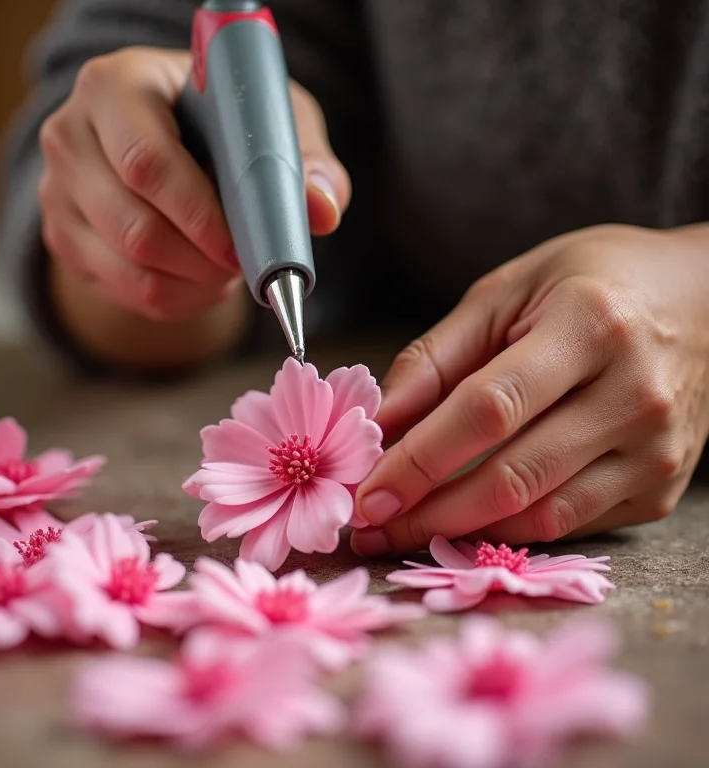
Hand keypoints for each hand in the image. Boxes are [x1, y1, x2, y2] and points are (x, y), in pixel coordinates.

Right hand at [38, 47, 349, 321]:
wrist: (170, 142)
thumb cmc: (221, 123)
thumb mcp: (268, 122)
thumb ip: (303, 161)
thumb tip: (322, 210)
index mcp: (116, 87)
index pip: (146, 164)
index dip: (200, 216)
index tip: (242, 246)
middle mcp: (71, 137)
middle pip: (134, 229)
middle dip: (203, 262)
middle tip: (244, 265)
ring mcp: (59, 194)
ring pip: (130, 270)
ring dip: (194, 285)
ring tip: (228, 268)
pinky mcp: (65, 239)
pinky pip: (126, 293)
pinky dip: (178, 300)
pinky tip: (203, 280)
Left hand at [352, 224, 708, 554]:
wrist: (700, 299)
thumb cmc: (592, 283)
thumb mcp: (505, 294)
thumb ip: (436, 359)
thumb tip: (377, 423)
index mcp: (589, 326)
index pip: (488, 410)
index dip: (419, 459)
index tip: (366, 494)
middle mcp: (634, 394)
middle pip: (513, 476)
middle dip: (429, 513)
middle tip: (371, 528)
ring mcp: (655, 450)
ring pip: (541, 514)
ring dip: (462, 532)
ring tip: (406, 530)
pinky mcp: (660, 487)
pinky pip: (571, 523)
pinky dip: (510, 528)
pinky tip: (468, 522)